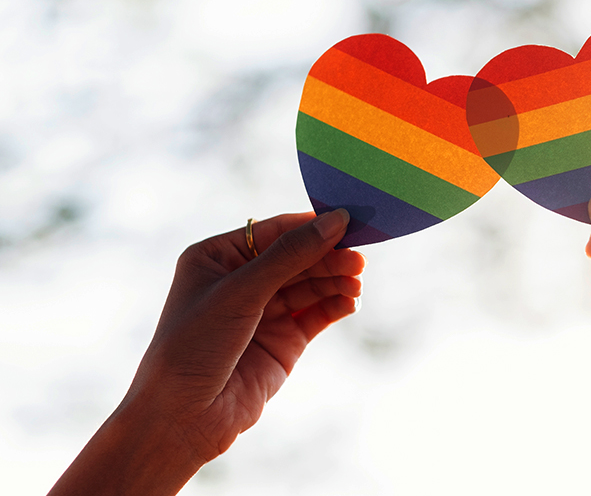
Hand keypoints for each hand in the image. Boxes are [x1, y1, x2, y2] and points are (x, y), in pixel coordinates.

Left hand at [49, 210, 364, 495]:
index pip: (274, 231)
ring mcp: (264, 312)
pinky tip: (351, 302)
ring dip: (336, 282)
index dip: (311, 227)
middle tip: (359, 261)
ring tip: (356, 284)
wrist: (183, 418)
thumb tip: (336, 220)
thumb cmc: (194, 346)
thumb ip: (291, 255)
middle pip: (297, 257)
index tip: (349, 222)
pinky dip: (335, 306)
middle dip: (328, 258)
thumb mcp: (241, 292)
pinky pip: (317, 314)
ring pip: (310, 286)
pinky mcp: (283, 341)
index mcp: (217, 257)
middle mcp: (241, 281)